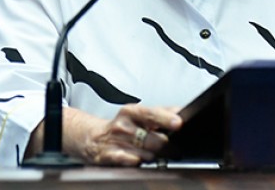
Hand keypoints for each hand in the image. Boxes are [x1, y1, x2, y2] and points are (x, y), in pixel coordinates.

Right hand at [61, 104, 182, 165]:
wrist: (92, 138)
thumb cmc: (122, 127)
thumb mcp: (138, 115)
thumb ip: (161, 113)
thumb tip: (182, 111)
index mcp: (132, 112)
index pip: (152, 113)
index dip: (166, 118)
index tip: (178, 123)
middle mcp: (124, 126)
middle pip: (154, 139)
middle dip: (167, 146)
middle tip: (174, 149)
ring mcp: (116, 142)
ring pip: (146, 153)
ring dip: (154, 156)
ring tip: (153, 154)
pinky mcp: (108, 157)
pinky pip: (129, 161)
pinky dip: (137, 161)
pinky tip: (138, 159)